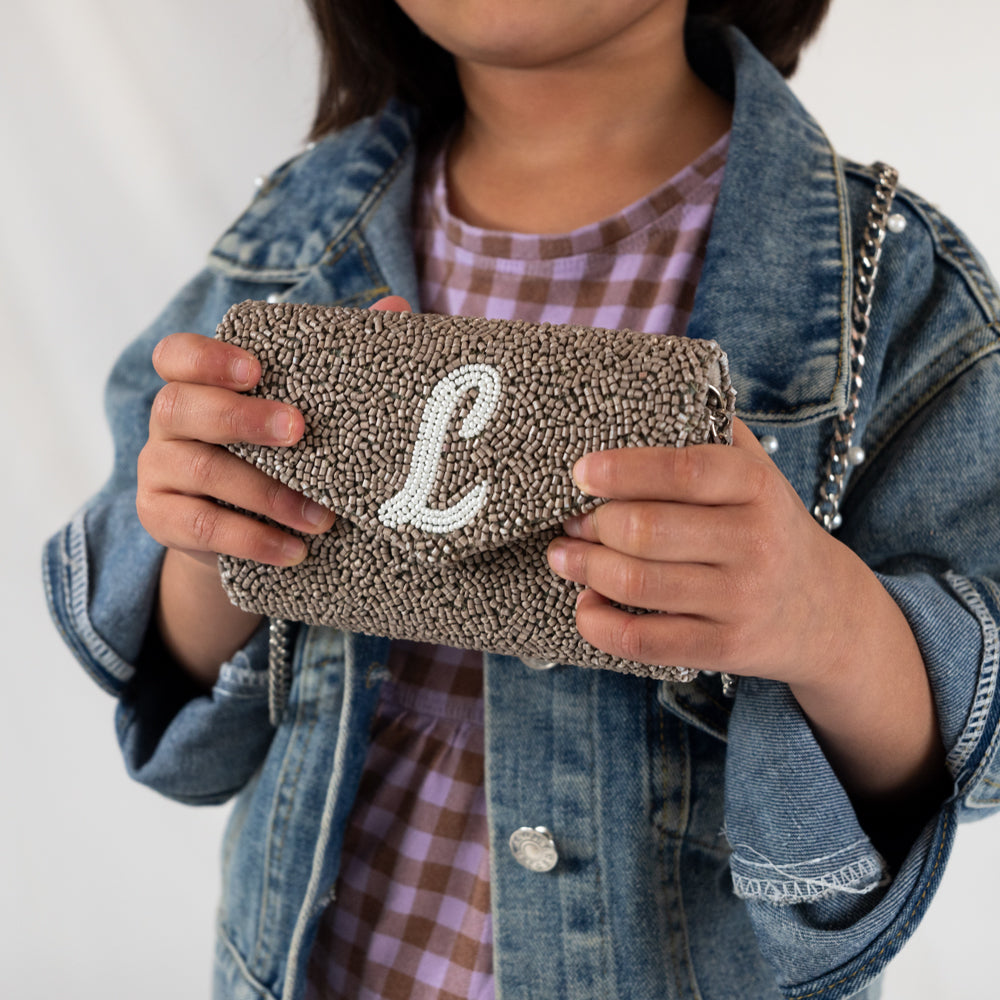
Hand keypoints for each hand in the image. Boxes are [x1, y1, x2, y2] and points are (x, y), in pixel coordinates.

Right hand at [137, 295, 409, 682]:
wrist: (246, 531)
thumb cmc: (278, 452)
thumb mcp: (302, 408)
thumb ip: (337, 359)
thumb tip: (396, 307)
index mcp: (198, 384)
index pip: (176, 355)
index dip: (207, 357)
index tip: (257, 369)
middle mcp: (168, 421)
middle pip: (181, 407)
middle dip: (242, 418)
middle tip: (299, 431)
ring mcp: (158, 471)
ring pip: (199, 470)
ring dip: (266, 494)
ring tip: (322, 518)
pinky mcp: (161, 518)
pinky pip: (200, 526)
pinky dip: (251, 539)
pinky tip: (294, 550)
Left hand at [545, 418, 856, 685]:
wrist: (826, 610)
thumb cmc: (767, 527)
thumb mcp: (756, 472)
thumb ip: (712, 431)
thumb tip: (652, 380)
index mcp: (757, 487)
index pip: (685, 470)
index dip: (624, 470)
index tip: (581, 472)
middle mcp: (754, 542)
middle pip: (647, 531)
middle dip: (593, 525)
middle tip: (570, 520)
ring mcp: (740, 600)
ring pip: (638, 584)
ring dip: (584, 569)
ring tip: (563, 556)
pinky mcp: (724, 647)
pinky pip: (644, 641)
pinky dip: (600, 623)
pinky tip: (586, 606)